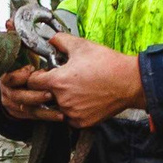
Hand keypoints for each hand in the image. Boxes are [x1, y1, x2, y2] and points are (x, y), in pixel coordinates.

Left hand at [0, 32, 145, 128]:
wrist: (130, 82)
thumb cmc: (107, 63)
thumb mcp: (82, 45)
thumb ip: (60, 41)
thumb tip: (51, 40)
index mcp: (57, 81)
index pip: (32, 82)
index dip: (37, 76)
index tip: (46, 73)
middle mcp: (62, 100)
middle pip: (44, 96)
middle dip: (50, 88)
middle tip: (67, 80)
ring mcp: (72, 113)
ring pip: (57, 108)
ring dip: (62, 100)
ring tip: (79, 88)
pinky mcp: (82, 123)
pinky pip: (70, 118)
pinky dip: (74, 110)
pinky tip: (85, 99)